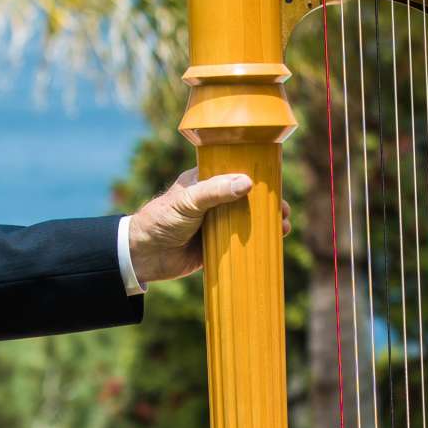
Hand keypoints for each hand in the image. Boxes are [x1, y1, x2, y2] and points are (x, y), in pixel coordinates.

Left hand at [125, 168, 286, 285]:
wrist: (143, 255)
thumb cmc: (161, 219)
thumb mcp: (187, 201)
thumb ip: (214, 191)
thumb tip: (247, 183)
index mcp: (205, 181)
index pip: (236, 172)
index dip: (257, 177)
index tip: (275, 184)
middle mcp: (213, 201)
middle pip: (247, 199)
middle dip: (268, 204)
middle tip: (284, 211)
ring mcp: (216, 223)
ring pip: (248, 221)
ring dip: (267, 223)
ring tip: (283, 228)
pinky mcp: (216, 246)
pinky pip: (241, 243)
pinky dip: (257, 243)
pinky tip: (271, 244)